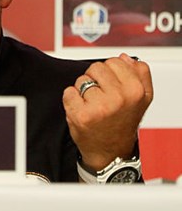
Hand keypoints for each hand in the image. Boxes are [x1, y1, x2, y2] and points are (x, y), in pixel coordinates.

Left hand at [62, 54, 152, 171]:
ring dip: (83, 91)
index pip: (114, 62)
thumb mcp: (142, 98)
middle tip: (102, 97)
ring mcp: (99, 107)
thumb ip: (139, 74)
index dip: (110, 73)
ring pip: (81, 80)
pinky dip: (71, 99)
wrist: (110, 152)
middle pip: (95, 68)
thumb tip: (125, 58)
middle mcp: (119, 98)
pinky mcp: (80, 115)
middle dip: (96, 79)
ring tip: (93, 105)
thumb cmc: (123, 123)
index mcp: (135, 91)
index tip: (113, 86)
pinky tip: (82, 110)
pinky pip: (68, 92)